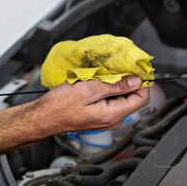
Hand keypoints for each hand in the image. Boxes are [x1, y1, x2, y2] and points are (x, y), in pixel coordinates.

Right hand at [35, 75, 149, 134]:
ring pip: (121, 98)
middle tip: (119, 66)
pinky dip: (108, 88)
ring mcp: (106, 118)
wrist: (43, 117)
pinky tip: (98, 81)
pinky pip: (111, 100)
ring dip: (116, 84)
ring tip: (104, 73)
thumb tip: (136, 81)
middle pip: (132, 98)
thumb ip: (114, 86)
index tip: (138, 68)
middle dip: (129, 81)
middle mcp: (112, 119)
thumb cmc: (60, 106)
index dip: (143, 82)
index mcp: (113, 115)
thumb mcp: (88, 90)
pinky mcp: (99, 115)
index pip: (141, 98)